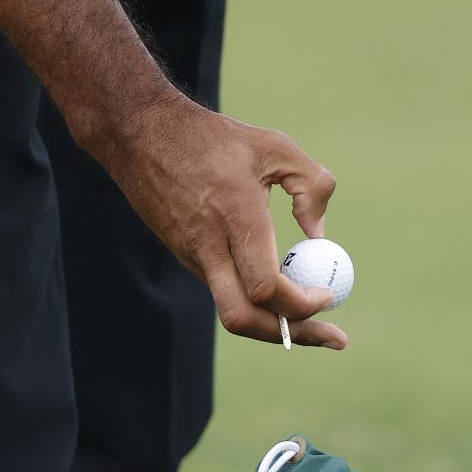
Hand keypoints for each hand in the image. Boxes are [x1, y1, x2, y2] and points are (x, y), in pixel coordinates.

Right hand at [89, 92, 346, 348]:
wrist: (139, 135)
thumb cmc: (213, 138)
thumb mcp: (276, 147)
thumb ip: (312, 187)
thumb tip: (319, 236)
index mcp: (236, 218)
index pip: (267, 288)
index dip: (302, 304)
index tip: (328, 296)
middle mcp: (209, 247)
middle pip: (245, 319)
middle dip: (292, 334)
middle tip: (332, 336)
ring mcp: (193, 256)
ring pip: (233, 310)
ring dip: (275, 320)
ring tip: (314, 315)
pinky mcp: (185, 256)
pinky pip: (223, 288)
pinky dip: (254, 297)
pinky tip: (280, 285)